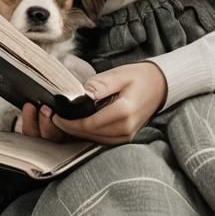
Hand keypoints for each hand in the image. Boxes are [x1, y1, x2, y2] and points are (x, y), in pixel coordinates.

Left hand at [23, 62, 167, 145]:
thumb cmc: (139, 77)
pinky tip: (79, 125)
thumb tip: (79, 97)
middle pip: (90, 134)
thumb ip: (97, 87)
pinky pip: (102, 140)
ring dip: (78, 132)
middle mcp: (126, 128)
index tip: (55, 116)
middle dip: (69, 128)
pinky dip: (89, 134)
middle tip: (53, 118)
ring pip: (94, 140)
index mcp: (124, 112)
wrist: (160, 84)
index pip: (89, 124)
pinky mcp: (125, 137)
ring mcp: (127, 135)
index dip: (69, 122)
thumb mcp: (117, 75)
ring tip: (63, 121)